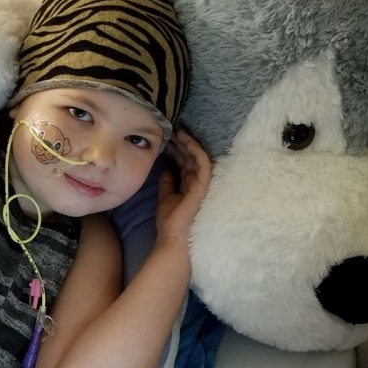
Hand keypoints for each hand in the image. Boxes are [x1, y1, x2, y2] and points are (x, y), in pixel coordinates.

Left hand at [155, 129, 211, 245]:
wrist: (172, 235)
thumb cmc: (169, 220)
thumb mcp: (164, 195)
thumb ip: (167, 181)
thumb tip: (166, 166)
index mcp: (187, 185)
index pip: (184, 163)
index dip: (177, 151)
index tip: (167, 140)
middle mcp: (196, 183)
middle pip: (190, 159)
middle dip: (181, 144)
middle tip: (171, 132)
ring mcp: (201, 184)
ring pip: (197, 158)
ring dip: (189, 144)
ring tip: (178, 133)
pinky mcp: (203, 185)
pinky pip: (203, 164)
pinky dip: (196, 152)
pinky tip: (187, 142)